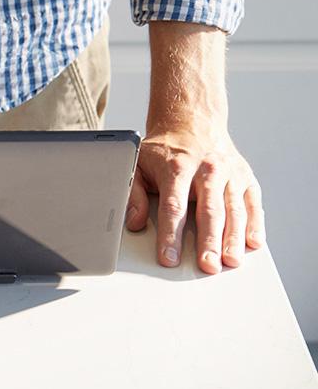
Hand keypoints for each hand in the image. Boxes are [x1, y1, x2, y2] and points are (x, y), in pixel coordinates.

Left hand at [130, 21, 265, 274]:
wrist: (192, 121)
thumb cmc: (163, 150)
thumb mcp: (137, 164)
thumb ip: (134, 194)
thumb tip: (135, 222)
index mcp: (177, 167)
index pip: (174, 207)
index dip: (171, 236)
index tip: (168, 258)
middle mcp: (208, 170)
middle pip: (209, 212)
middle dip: (209, 242)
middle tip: (207, 266)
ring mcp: (230, 173)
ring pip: (233, 210)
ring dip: (233, 239)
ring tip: (229, 263)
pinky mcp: (246, 178)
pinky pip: (253, 204)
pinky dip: (254, 225)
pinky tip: (252, 244)